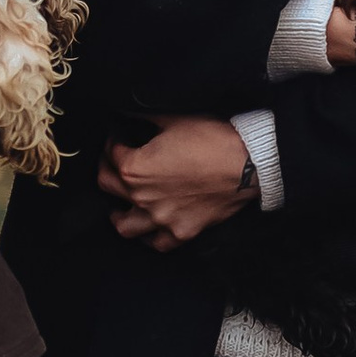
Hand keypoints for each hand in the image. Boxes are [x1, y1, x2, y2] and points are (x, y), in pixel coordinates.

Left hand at [100, 118, 256, 247]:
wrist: (247, 163)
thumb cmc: (212, 139)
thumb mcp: (173, 119)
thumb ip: (144, 117)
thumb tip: (128, 113)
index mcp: (134, 168)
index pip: (111, 154)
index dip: (113, 139)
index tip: (120, 134)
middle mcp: (141, 197)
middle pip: (108, 186)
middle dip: (108, 169)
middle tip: (115, 161)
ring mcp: (161, 219)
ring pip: (125, 226)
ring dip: (118, 213)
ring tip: (119, 206)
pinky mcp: (183, 231)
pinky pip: (158, 243)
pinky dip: (150, 236)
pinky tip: (150, 228)